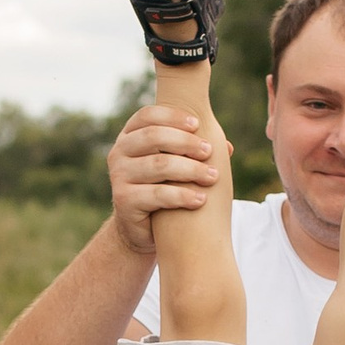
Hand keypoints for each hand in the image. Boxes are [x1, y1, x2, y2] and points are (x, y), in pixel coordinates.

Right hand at [106, 101, 220, 257]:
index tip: (198, 124)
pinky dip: (182, 196)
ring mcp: (119, 176)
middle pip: (153, 136)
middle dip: (185, 142)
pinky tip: (201, 199)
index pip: (148, 115)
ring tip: (212, 177)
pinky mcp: (123, 200)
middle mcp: (119, 152)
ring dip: (190, 170)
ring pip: (159, 165)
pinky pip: (157, 194)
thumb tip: (226, 146)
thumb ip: (195, 151)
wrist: (142, 228)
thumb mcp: (175, 164)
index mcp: (129, 136)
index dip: (173, 116)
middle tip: (209, 151)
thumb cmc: (163, 188)